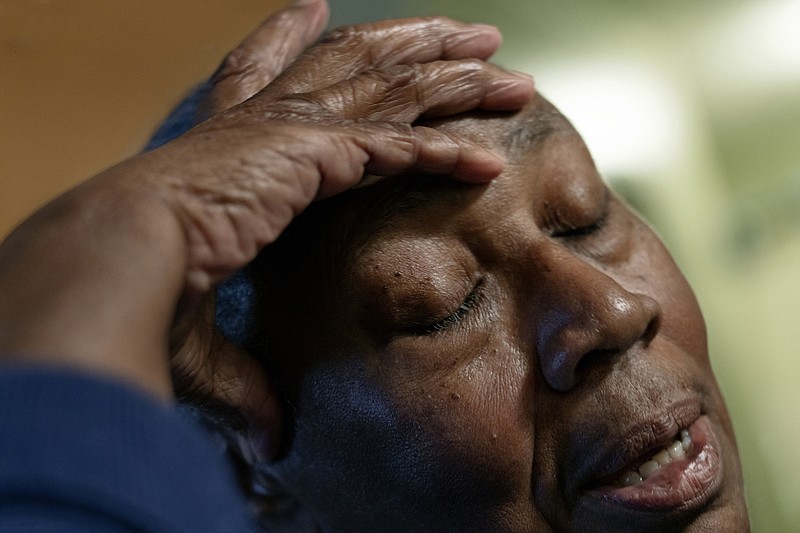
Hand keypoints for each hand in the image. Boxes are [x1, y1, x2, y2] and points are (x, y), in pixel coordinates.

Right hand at [0, 0, 533, 462]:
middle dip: (419, 46)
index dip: (294, 34)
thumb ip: (250, 376)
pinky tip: (489, 163)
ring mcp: (294, 126)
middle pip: (361, 64)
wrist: (122, 258)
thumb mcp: (205, 323)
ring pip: (395, 88)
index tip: (315, 10)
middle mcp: (266, 117)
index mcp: (232, 136)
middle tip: (470, 38)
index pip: (271, 68)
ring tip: (506, 69)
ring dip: (457, 79)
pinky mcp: (317, 151)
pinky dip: (449, 156)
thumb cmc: (142, 286)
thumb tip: (272, 445)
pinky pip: (402, 150)